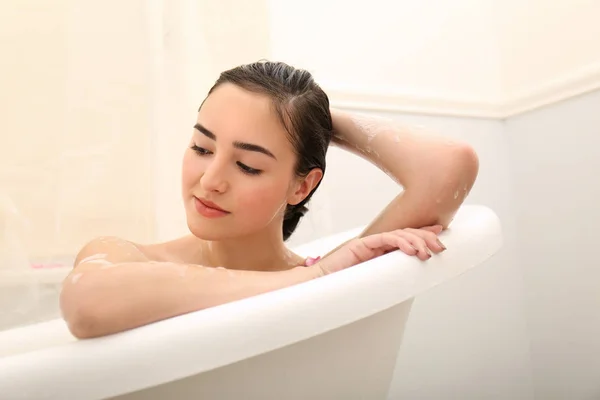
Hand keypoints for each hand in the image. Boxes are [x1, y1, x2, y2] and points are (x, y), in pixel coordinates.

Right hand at [316, 225, 444, 275]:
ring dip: (416, 242)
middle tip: (440, 246)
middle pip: (405, 234)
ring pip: (397, 235)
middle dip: (425, 237)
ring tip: (427, 252)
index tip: (438, 239)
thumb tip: (410, 283)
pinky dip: (399, 243)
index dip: (422, 237)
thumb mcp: (374, 284)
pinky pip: (383, 239)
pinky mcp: (359, 245)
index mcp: (378, 253)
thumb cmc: (342, 289)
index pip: (404, 240)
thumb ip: (388, 279)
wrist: (318, 287)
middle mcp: (374, 246)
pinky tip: (411, 251)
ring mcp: (367, 244)